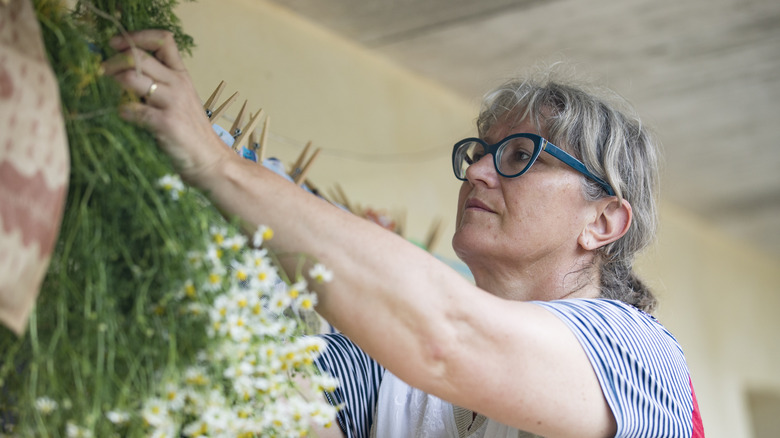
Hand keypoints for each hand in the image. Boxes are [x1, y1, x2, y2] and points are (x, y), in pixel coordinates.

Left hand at [102, 30, 230, 184]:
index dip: (136, 36)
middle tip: (101, 72)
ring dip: (113, 83)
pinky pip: (133, 110)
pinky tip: (125, 117)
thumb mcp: (180, 101)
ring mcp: (173, 102)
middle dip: (112, 61)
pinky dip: (123, 112)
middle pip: (138, 56)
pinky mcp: (165, 123)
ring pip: (131, 78)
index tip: (116, 43)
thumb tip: (124, 74)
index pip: (163, 40)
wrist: (209, 160)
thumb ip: (159, 85)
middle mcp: (178, 84)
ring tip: (109, 94)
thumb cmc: (191, 132)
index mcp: (182, 75)